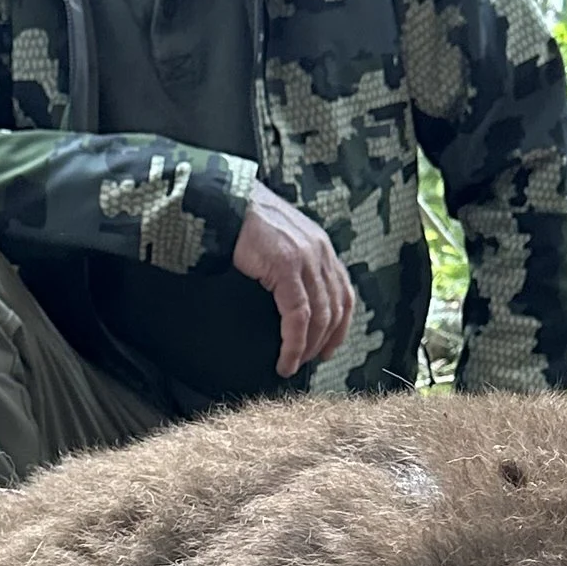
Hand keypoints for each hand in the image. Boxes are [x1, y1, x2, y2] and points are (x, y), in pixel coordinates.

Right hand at [231, 182, 355, 376]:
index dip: (340, 324)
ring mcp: (305, 259)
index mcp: (319, 246)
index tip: (328, 346)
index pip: (343, 292)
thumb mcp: (277, 239)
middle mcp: (319, 252)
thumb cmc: (242, 220)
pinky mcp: (286, 267)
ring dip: (307, 348)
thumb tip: (285, 291)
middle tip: (308, 362)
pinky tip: (285, 359)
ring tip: (292, 365)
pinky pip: (298, 317)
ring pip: (319, 317)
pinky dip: (294, 344)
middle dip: (325, 341)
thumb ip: (289, 261)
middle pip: (335, 308)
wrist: (223, 200)